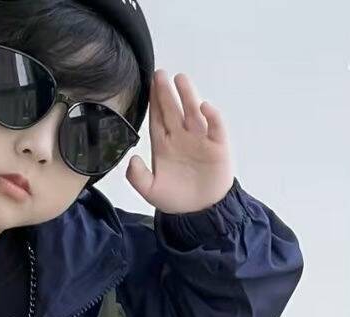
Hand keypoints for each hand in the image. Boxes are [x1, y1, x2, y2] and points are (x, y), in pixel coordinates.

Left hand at [126, 69, 234, 214]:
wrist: (200, 211)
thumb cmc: (175, 198)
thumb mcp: (151, 191)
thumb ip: (138, 177)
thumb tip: (131, 159)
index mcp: (163, 145)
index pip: (157, 118)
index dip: (153, 102)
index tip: (149, 85)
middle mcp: (181, 137)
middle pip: (173, 110)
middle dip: (166, 92)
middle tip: (160, 73)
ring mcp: (200, 139)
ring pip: (193, 113)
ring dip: (188, 96)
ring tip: (181, 79)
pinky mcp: (218, 145)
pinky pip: (215, 127)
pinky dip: (212, 117)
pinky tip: (204, 107)